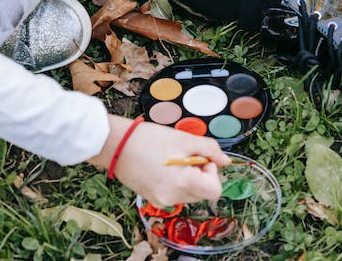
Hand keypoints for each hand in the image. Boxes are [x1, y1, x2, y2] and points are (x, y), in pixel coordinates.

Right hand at [88, 115, 229, 205]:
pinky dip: (175, 182)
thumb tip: (225, 161)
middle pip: (202, 193)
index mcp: (184, 184)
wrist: (116, 145)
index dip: (212, 173)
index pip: (215, 191)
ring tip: (171, 160)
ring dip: (188, 179)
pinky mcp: (152, 199)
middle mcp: (173, 198)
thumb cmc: (150, 139)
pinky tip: (161, 166)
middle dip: (200, 175)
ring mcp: (161, 201)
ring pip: (189, 194)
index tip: (200, 159)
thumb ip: (210, 150)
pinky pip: (174, 194)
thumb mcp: (185, 139)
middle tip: (185, 156)